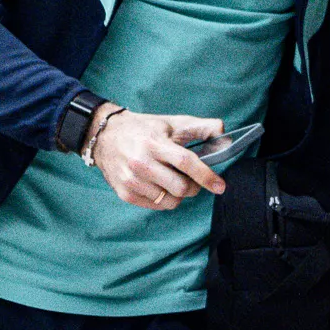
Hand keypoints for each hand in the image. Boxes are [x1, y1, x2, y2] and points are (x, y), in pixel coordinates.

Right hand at [87, 105, 226, 210]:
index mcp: (154, 143)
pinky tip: (159, 185)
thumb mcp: (171, 123)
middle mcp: (141, 163)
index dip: (206, 175)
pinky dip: (165, 199)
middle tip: (191, 179)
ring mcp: (132, 180)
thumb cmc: (144, 129)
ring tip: (172, 180)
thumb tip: (224, 134)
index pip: (185, 162)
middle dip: (194, 187)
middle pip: (180, 187)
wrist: (105, 136)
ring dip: (179, 194)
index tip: (220, 186)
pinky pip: (157, 206)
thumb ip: (200, 127)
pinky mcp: (126, 194)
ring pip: (170, 201)